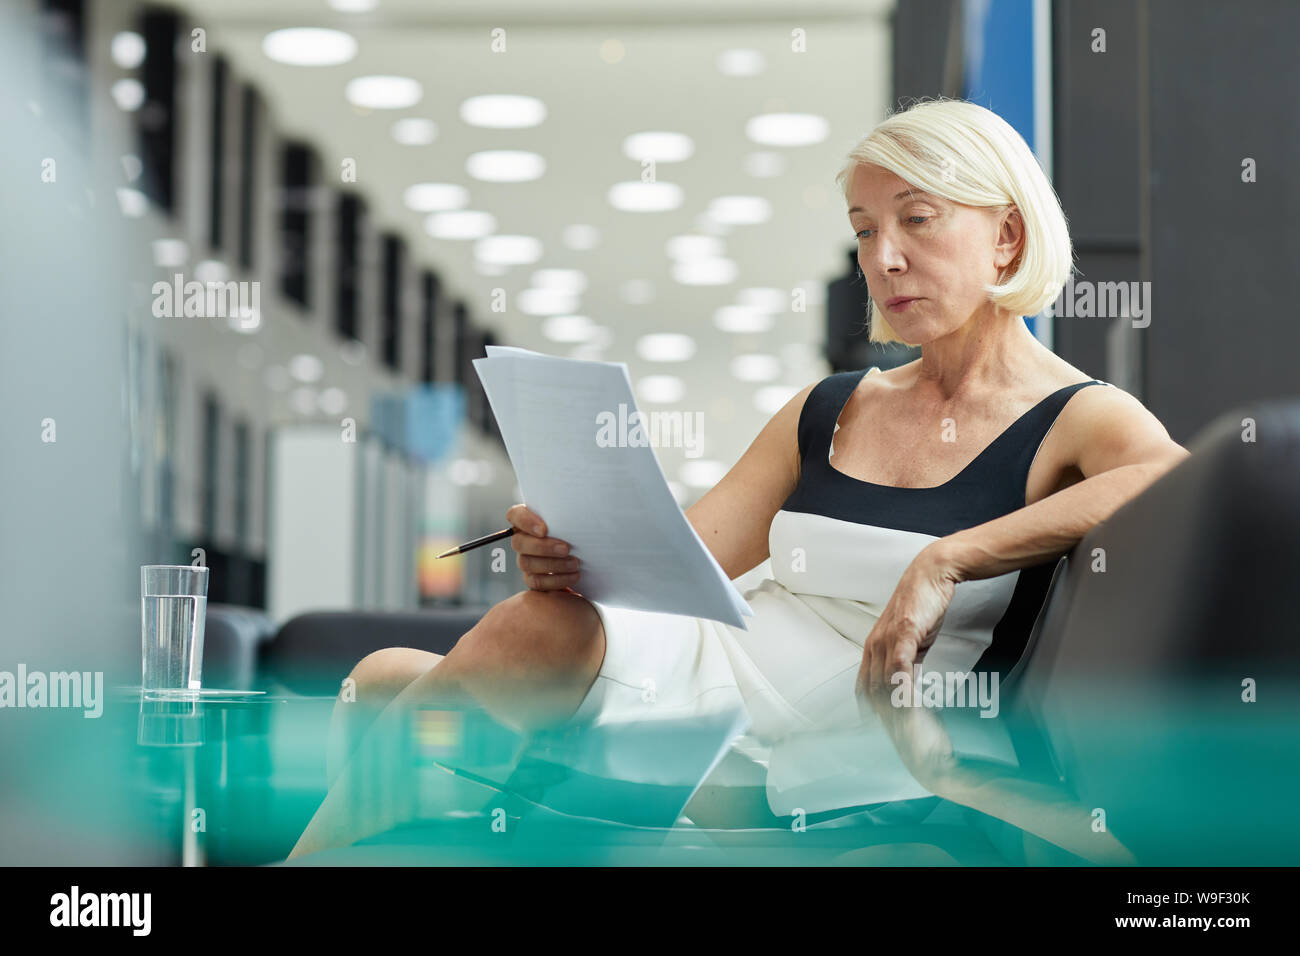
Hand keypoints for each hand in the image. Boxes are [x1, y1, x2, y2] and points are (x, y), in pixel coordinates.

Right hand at [506, 504, 582, 593]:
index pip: (515, 515)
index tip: (544, 530)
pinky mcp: (532, 578)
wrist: (585, 554)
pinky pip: (537, 582)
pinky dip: (557, 580)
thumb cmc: (578, 530)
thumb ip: (568, 512)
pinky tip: (574, 576)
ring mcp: (525, 559)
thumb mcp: (573, 518)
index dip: (525, 522)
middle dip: (544, 547)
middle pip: (519, 543)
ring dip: (553, 565)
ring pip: (527, 563)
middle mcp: (522, 539)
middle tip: (566, 549)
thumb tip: (578, 506)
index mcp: (527, 519)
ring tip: (575, 563)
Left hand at [854, 547, 959, 787]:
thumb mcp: (910, 639)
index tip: (877, 734)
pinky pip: (899, 663)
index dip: (868, 711)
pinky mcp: (904, 631)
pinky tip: (905, 700)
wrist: (931, 574)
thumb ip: (905, 661)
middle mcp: (875, 644)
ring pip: (883, 679)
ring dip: (889, 706)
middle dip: (879, 717)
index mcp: (874, 647)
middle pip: (870, 688)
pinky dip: (900, 684)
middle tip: (892, 740)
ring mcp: (887, 638)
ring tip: (899, 731)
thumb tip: (904, 683)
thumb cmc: (921, 605)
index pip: (863, 687)